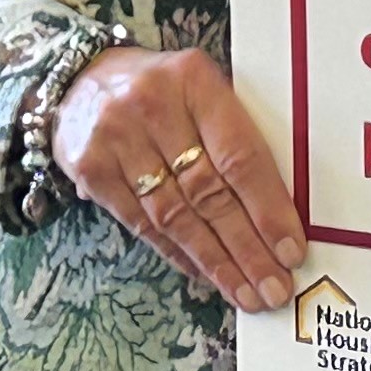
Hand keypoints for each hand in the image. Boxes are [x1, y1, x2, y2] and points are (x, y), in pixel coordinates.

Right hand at [53, 46, 304, 312]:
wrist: (79, 79)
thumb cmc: (161, 88)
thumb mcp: (201, 88)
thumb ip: (235, 132)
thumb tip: (280, 206)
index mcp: (195, 80)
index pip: (240, 156)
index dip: (268, 209)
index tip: (291, 250)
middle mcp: (153, 108)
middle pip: (209, 193)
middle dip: (247, 248)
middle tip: (274, 287)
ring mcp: (117, 139)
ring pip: (176, 216)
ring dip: (215, 261)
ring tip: (245, 291)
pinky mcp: (91, 170)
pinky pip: (142, 224)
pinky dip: (178, 253)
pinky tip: (205, 273)